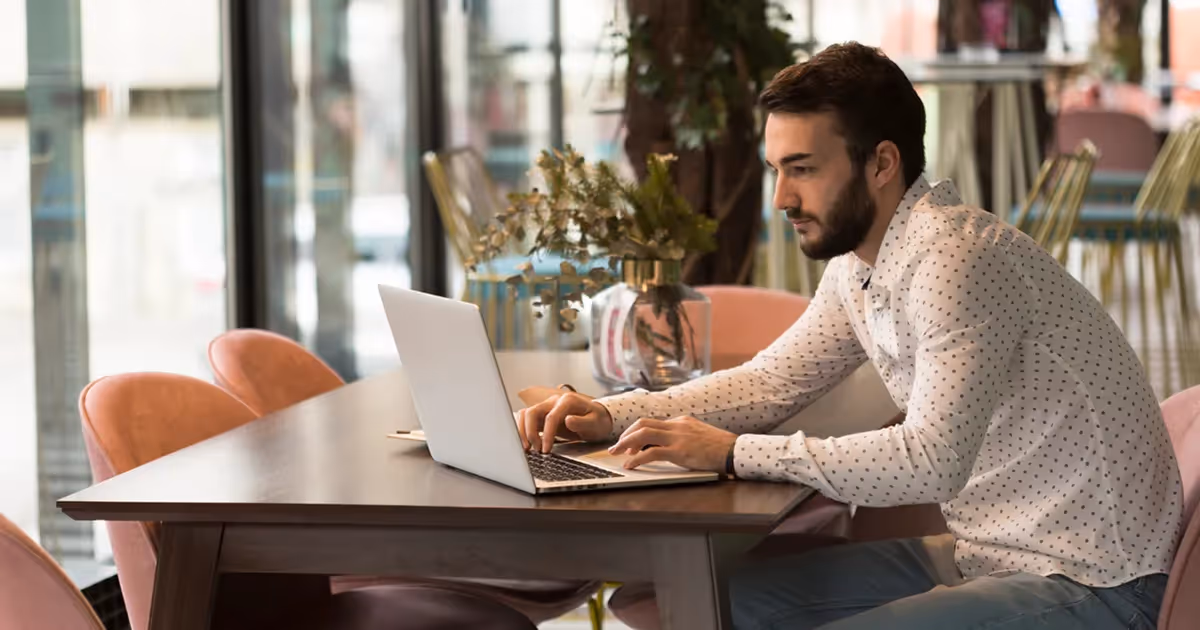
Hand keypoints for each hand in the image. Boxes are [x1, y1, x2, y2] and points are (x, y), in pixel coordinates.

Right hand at [516, 392, 613, 452]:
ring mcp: (547, 407)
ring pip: (526, 414)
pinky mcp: (543, 416)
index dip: (547, 434)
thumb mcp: (596, 422)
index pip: (551, 417)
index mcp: (567, 401)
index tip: (546, 449)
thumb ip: (582, 422)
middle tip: (535, 449)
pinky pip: (528, 420)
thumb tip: (567, 420)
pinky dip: (524, 431)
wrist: (598, 418)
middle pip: (532, 412)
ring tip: (528, 448)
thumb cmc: (598, 420)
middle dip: (530, 432)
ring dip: (523, 431)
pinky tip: (528, 444)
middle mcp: (554, 401)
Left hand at [608, 416, 736, 471]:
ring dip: (626, 443)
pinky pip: (651, 453)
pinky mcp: (680, 451)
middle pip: (643, 424)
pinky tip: (630, 465)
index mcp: (681, 421)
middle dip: (626, 435)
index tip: (629, 443)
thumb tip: (668, 447)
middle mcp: (677, 425)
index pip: (652, 423)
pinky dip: (637, 458)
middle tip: (616, 446)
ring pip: (643, 434)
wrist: (735, 451)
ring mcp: (678, 437)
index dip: (637, 433)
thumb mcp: (700, 436)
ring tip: (617, 454)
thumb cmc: (721, 448)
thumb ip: (684, 437)